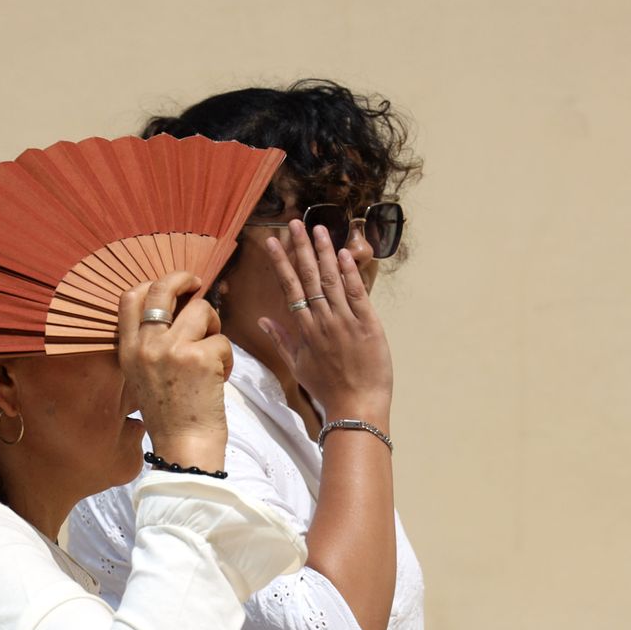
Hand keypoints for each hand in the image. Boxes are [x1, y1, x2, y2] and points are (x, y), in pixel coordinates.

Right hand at [115, 272, 232, 471]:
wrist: (184, 446)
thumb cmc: (170, 414)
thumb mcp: (143, 376)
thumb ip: (150, 344)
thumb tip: (175, 308)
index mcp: (128, 350)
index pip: (129, 298)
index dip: (153, 284)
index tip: (171, 288)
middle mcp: (145, 346)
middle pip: (162, 290)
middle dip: (183, 279)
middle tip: (199, 284)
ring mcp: (171, 349)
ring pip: (201, 310)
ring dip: (214, 328)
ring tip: (212, 355)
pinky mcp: (199, 357)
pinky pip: (222, 340)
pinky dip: (227, 358)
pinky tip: (218, 379)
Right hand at [258, 222, 392, 420]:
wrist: (355, 406)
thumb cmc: (327, 388)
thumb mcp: (298, 366)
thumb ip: (282, 340)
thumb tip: (263, 322)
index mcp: (304, 329)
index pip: (289, 288)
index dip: (280, 263)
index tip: (272, 242)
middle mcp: (321, 321)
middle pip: (307, 277)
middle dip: (299, 248)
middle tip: (294, 224)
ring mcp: (344, 321)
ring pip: (330, 280)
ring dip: (323, 252)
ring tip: (317, 229)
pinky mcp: (367, 325)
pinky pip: (356, 294)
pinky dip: (349, 274)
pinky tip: (342, 254)